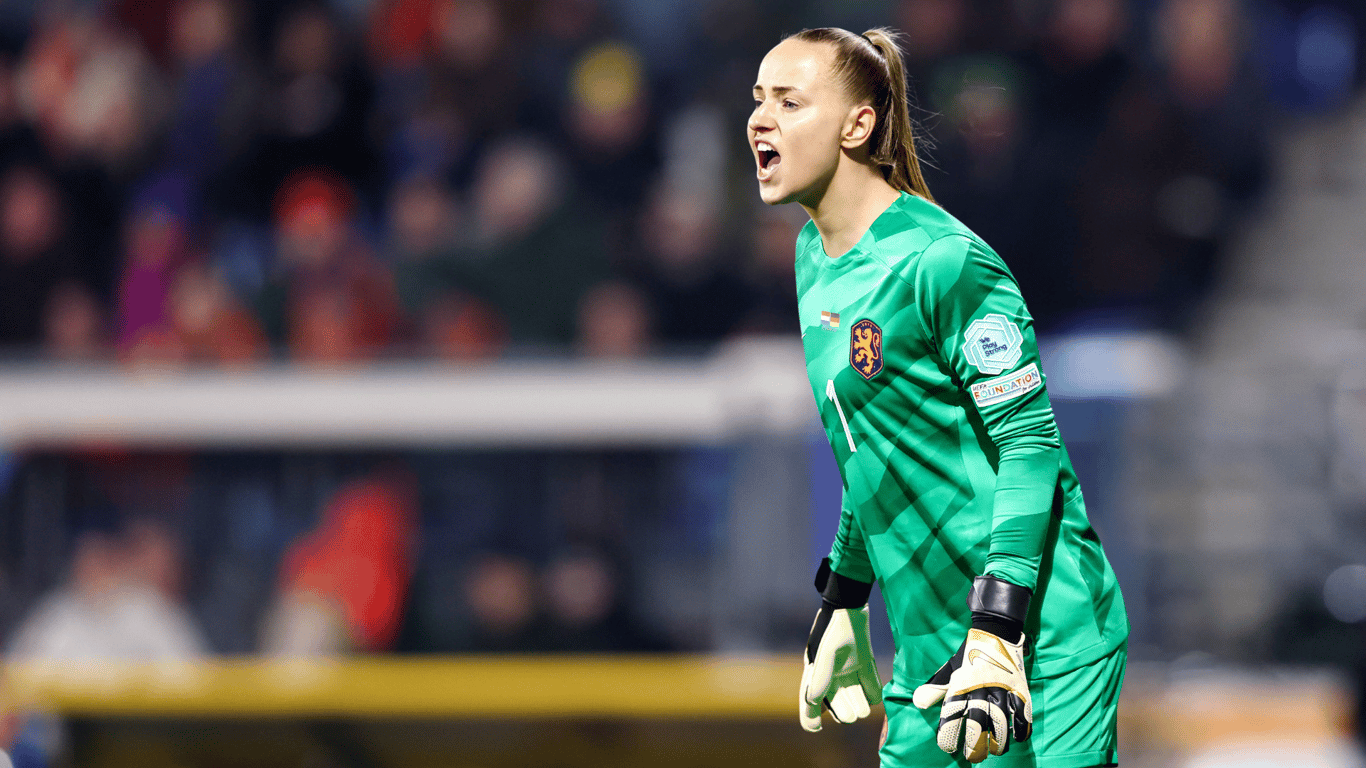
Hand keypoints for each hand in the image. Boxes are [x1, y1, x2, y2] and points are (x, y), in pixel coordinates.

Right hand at [799, 603, 882, 730]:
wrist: (852, 605)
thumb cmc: (835, 627)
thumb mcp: (827, 652)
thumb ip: (821, 676)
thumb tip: (812, 699)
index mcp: (815, 672)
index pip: (809, 701)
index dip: (809, 717)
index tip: (816, 729)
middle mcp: (830, 674)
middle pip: (837, 703)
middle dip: (844, 711)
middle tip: (852, 713)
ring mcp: (848, 671)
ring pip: (854, 697)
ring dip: (859, 704)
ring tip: (863, 706)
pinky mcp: (864, 665)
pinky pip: (870, 687)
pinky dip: (872, 692)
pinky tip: (872, 692)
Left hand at [912, 575, 1032, 762]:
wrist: (996, 633)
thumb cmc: (968, 656)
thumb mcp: (949, 670)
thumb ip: (935, 688)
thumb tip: (918, 703)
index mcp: (961, 686)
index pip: (951, 716)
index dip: (947, 736)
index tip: (946, 747)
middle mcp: (981, 690)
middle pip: (977, 726)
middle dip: (974, 747)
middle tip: (972, 757)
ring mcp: (1002, 691)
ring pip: (1001, 725)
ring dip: (998, 743)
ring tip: (993, 751)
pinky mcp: (1019, 690)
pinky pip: (1023, 715)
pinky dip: (1021, 730)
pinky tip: (1016, 739)